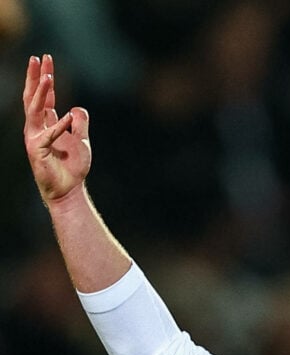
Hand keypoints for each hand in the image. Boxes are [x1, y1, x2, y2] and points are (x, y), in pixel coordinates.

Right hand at [23, 54, 91, 204]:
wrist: (69, 189)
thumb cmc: (72, 166)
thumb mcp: (82, 140)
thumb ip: (80, 123)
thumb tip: (77, 109)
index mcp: (46, 123)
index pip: (44, 96)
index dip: (44, 77)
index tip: (45, 59)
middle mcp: (37, 127)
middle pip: (34, 97)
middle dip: (35, 77)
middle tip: (38, 58)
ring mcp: (35, 138)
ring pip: (35, 110)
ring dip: (41, 92)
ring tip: (48, 76)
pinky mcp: (37, 151)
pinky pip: (49, 135)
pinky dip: (59, 126)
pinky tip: (67, 116)